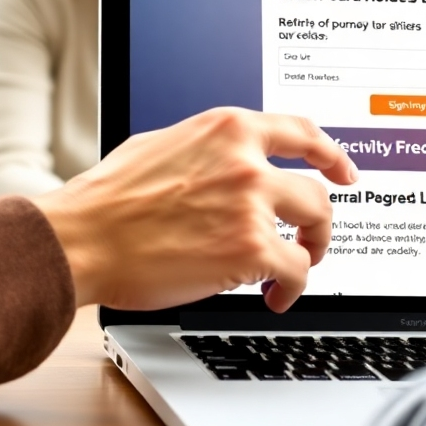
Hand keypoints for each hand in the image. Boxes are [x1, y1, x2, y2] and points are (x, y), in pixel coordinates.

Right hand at [33, 108, 357, 312]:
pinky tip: (275, 296)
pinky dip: (292, 286)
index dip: (331, 153)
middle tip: (312, 237)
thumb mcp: (164, 144)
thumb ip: (211, 148)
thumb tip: (234, 161)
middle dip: (319, 220)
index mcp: (228, 129)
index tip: (345, 171)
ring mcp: (251, 204)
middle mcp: (246, 161)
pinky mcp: (249, 249)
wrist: (80, 239)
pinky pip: (295, 269)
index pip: (301, 132)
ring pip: (314, 227)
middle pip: (316, 189)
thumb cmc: (109, 199)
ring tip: (294, 268)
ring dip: (310, 251)